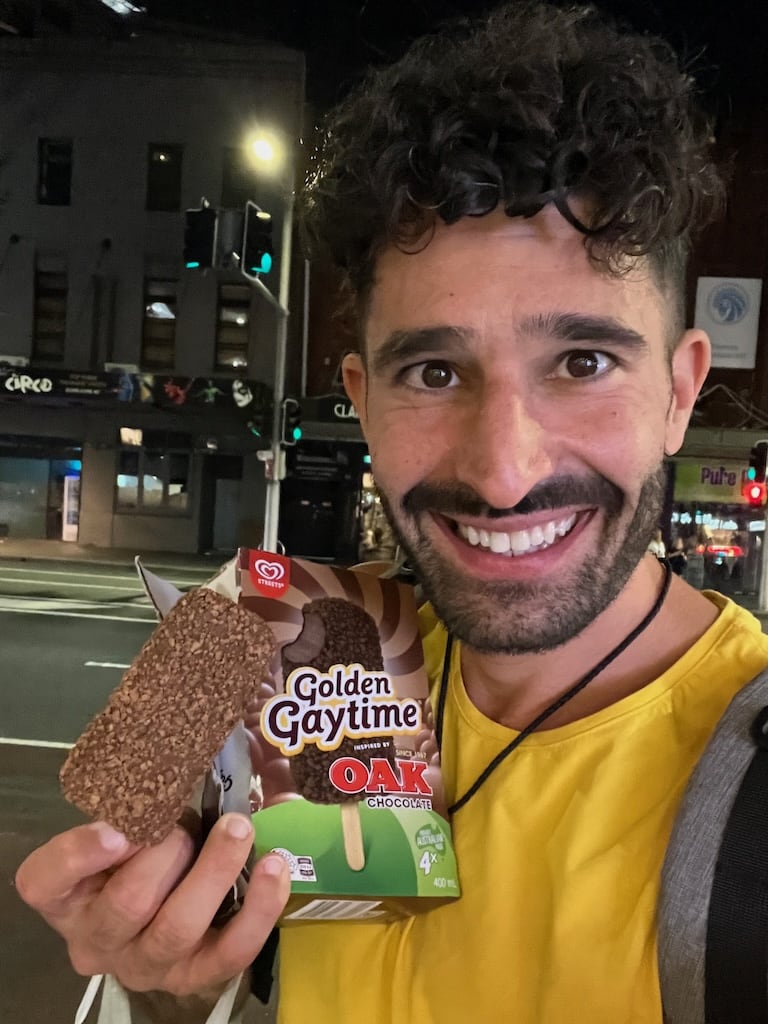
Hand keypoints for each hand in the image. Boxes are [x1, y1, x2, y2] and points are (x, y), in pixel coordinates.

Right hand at [15, 813, 288, 998]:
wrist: (170, 904)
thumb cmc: (147, 847)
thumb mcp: (133, 821)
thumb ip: (148, 792)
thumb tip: (210, 739)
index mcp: (69, 896)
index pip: (46, 882)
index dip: (80, 854)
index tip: (118, 827)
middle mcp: (100, 937)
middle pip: (126, 904)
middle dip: (165, 855)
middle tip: (189, 821)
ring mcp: (150, 962)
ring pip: (178, 928)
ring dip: (213, 872)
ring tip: (239, 830)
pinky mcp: (199, 975)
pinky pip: (230, 952)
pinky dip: (257, 909)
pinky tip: (272, 866)